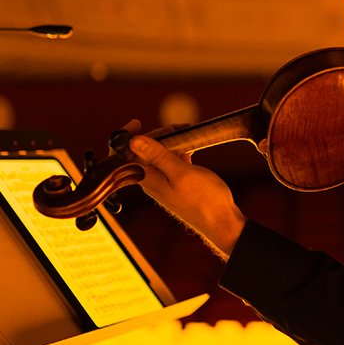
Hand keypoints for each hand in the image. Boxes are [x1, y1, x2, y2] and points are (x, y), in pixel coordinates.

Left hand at [126, 124, 246, 258]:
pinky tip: (190, 149)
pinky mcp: (175, 181)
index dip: (124, 138)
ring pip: (158, 154)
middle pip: (142, 150)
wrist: (221, 221)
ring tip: (187, 135)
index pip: (122, 156)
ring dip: (170, 141)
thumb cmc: (204, 200)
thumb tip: (133, 141)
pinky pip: (170, 161)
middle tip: (177, 129)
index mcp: (147, 178)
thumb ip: (158, 156)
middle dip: (157, 135)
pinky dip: (178, 150)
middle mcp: (151, 179)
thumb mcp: (182, 173)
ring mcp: (163, 181)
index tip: (137, 123)